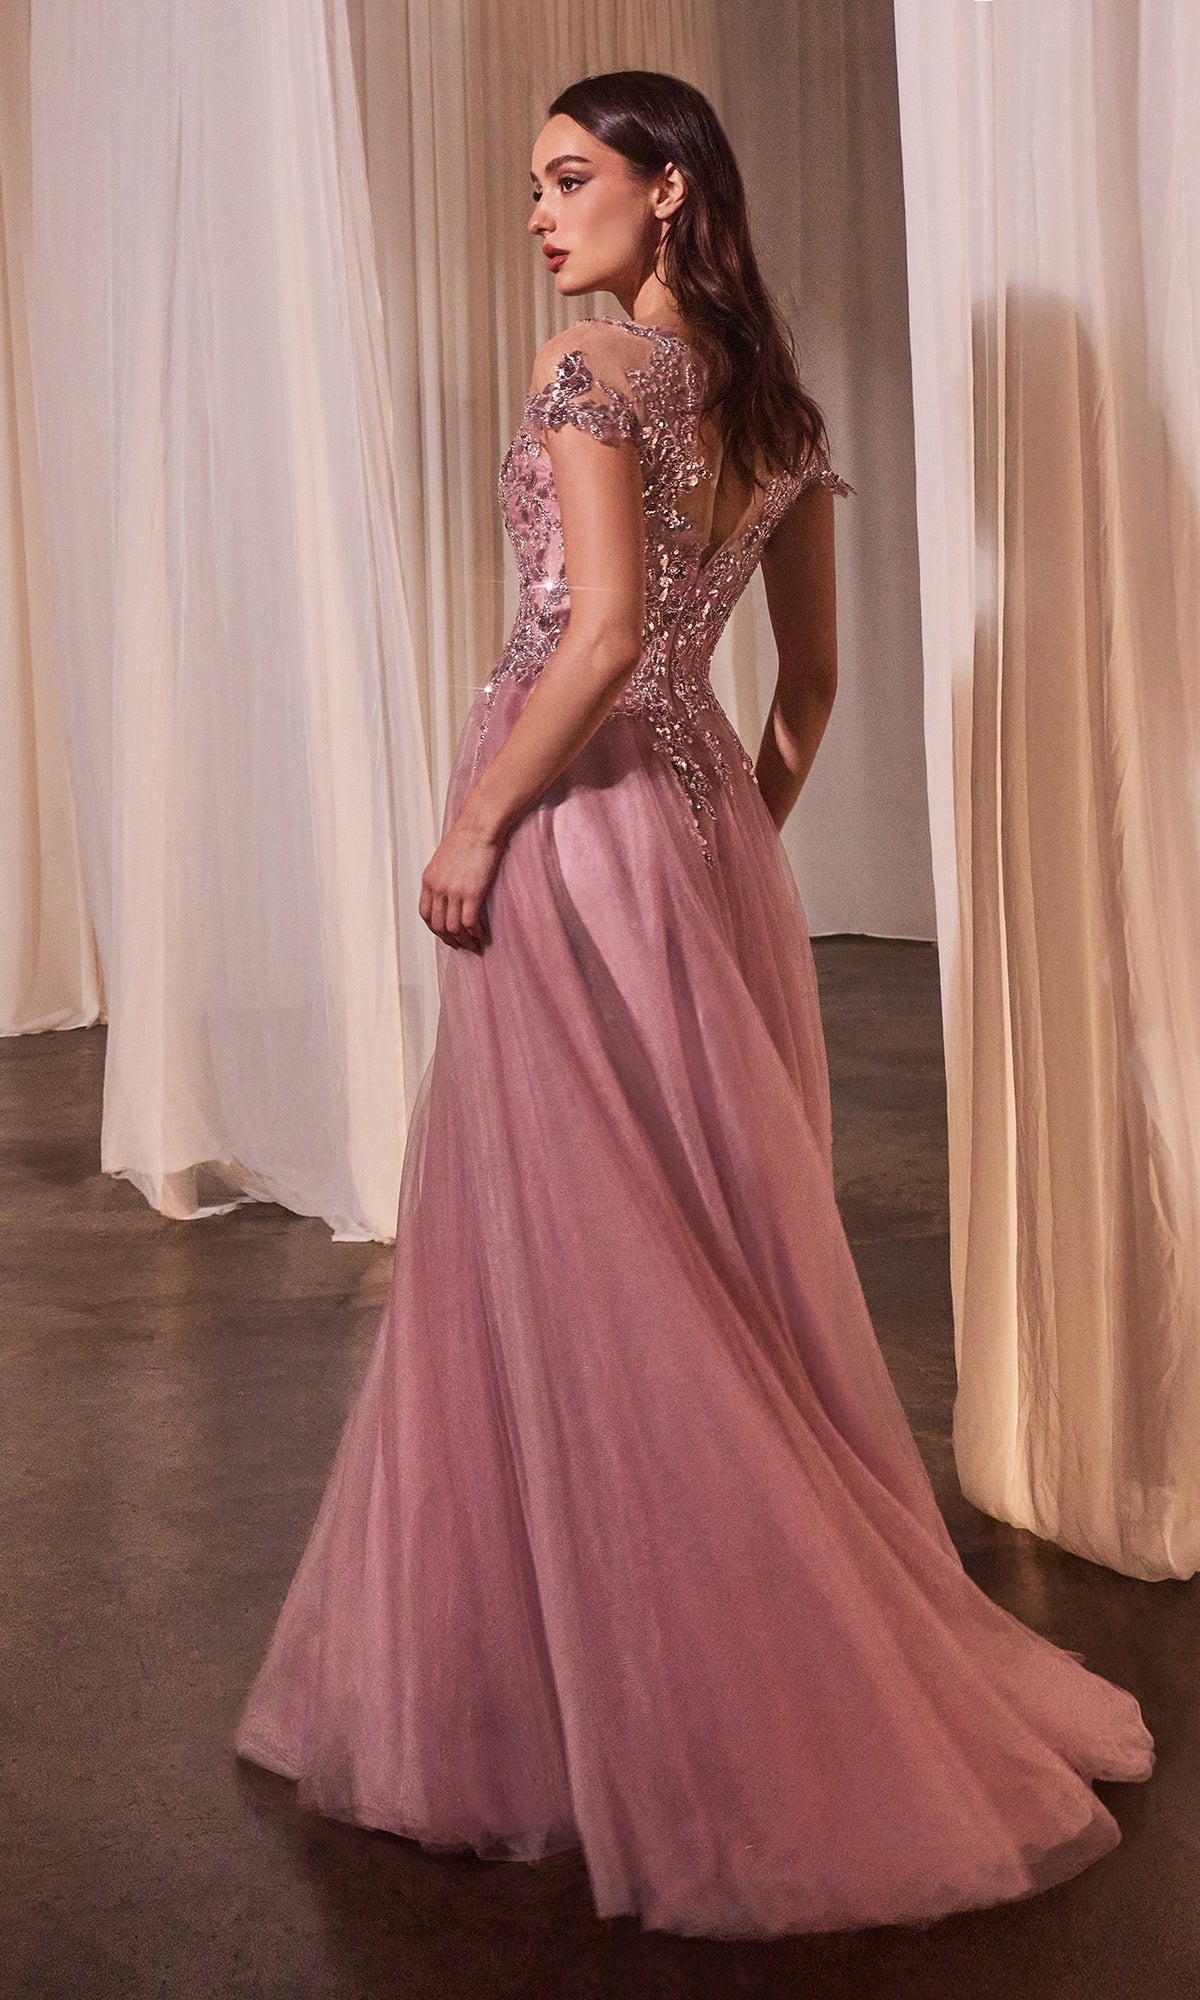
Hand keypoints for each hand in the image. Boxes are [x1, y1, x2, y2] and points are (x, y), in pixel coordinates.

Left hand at [418, 814, 505, 952]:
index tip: (446, 935)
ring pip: (454, 928)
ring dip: (465, 940)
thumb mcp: (445, 857)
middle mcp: (438, 888)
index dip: (435, 929)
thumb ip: (444, 875)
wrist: (480, 825)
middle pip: (438, 925)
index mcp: (429, 879)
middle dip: (450, 940)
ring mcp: (454, 891)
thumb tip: (451, 890)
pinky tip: (482, 935)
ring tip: (475, 945)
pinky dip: (475, 933)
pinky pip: (470, 922)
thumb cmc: (468, 836)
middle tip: (463, 946)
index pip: (425, 913)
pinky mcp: (472, 893)